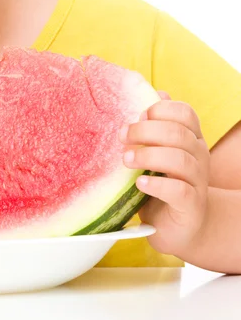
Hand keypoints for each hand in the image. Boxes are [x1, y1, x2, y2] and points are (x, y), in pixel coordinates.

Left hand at [120, 91, 209, 256]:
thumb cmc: (162, 184)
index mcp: (190, 139)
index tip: (136, 116)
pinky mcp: (191, 206)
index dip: (160, 110)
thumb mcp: (155, 153)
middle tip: (122, 137)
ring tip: (126, 160)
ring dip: (148, 156)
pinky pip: (180, 191)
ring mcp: (198, 182)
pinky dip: (157, 184)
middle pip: (178, 133)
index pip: (185, 113)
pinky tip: (139, 183)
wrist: (180, 227)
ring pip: (180, 160)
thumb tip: (153, 92)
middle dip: (146, 130)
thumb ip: (153, 127)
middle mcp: (198, 157)